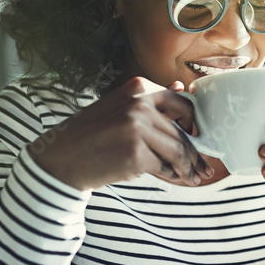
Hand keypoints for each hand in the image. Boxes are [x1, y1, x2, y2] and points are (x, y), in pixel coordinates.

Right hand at [28, 76, 213, 190]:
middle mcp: (139, 103)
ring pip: (178, 150)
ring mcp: (137, 128)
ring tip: (192, 177)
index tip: (197, 137)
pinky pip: (164, 166)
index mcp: (138, 87)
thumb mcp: (119, 107)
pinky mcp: (136, 154)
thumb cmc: (91, 135)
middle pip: (182, 131)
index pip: (182, 103)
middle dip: (195, 153)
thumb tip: (181, 87)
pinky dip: (169, 175)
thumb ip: (151, 100)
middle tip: (203, 167)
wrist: (61, 159)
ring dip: (187, 167)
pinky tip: (169, 178)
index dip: (194, 123)